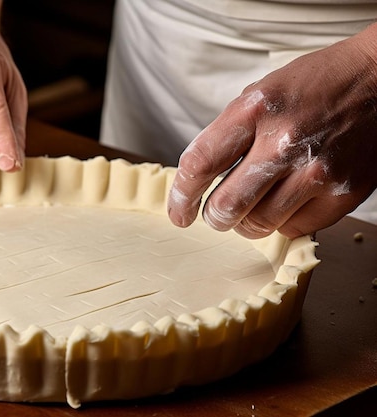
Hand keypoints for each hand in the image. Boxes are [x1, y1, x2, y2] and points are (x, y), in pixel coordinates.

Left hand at [168, 25, 376, 238]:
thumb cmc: (314, 85)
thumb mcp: (259, 94)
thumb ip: (228, 134)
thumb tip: (198, 179)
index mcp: (255, 110)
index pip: (200, 164)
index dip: (181, 196)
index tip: (179, 212)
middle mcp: (284, 141)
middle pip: (227, 205)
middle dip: (213, 217)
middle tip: (216, 215)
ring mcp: (317, 170)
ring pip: (259, 224)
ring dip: (246, 223)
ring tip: (251, 207)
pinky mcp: (343, 193)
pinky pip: (294, 229)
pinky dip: (282, 223)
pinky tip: (285, 203)